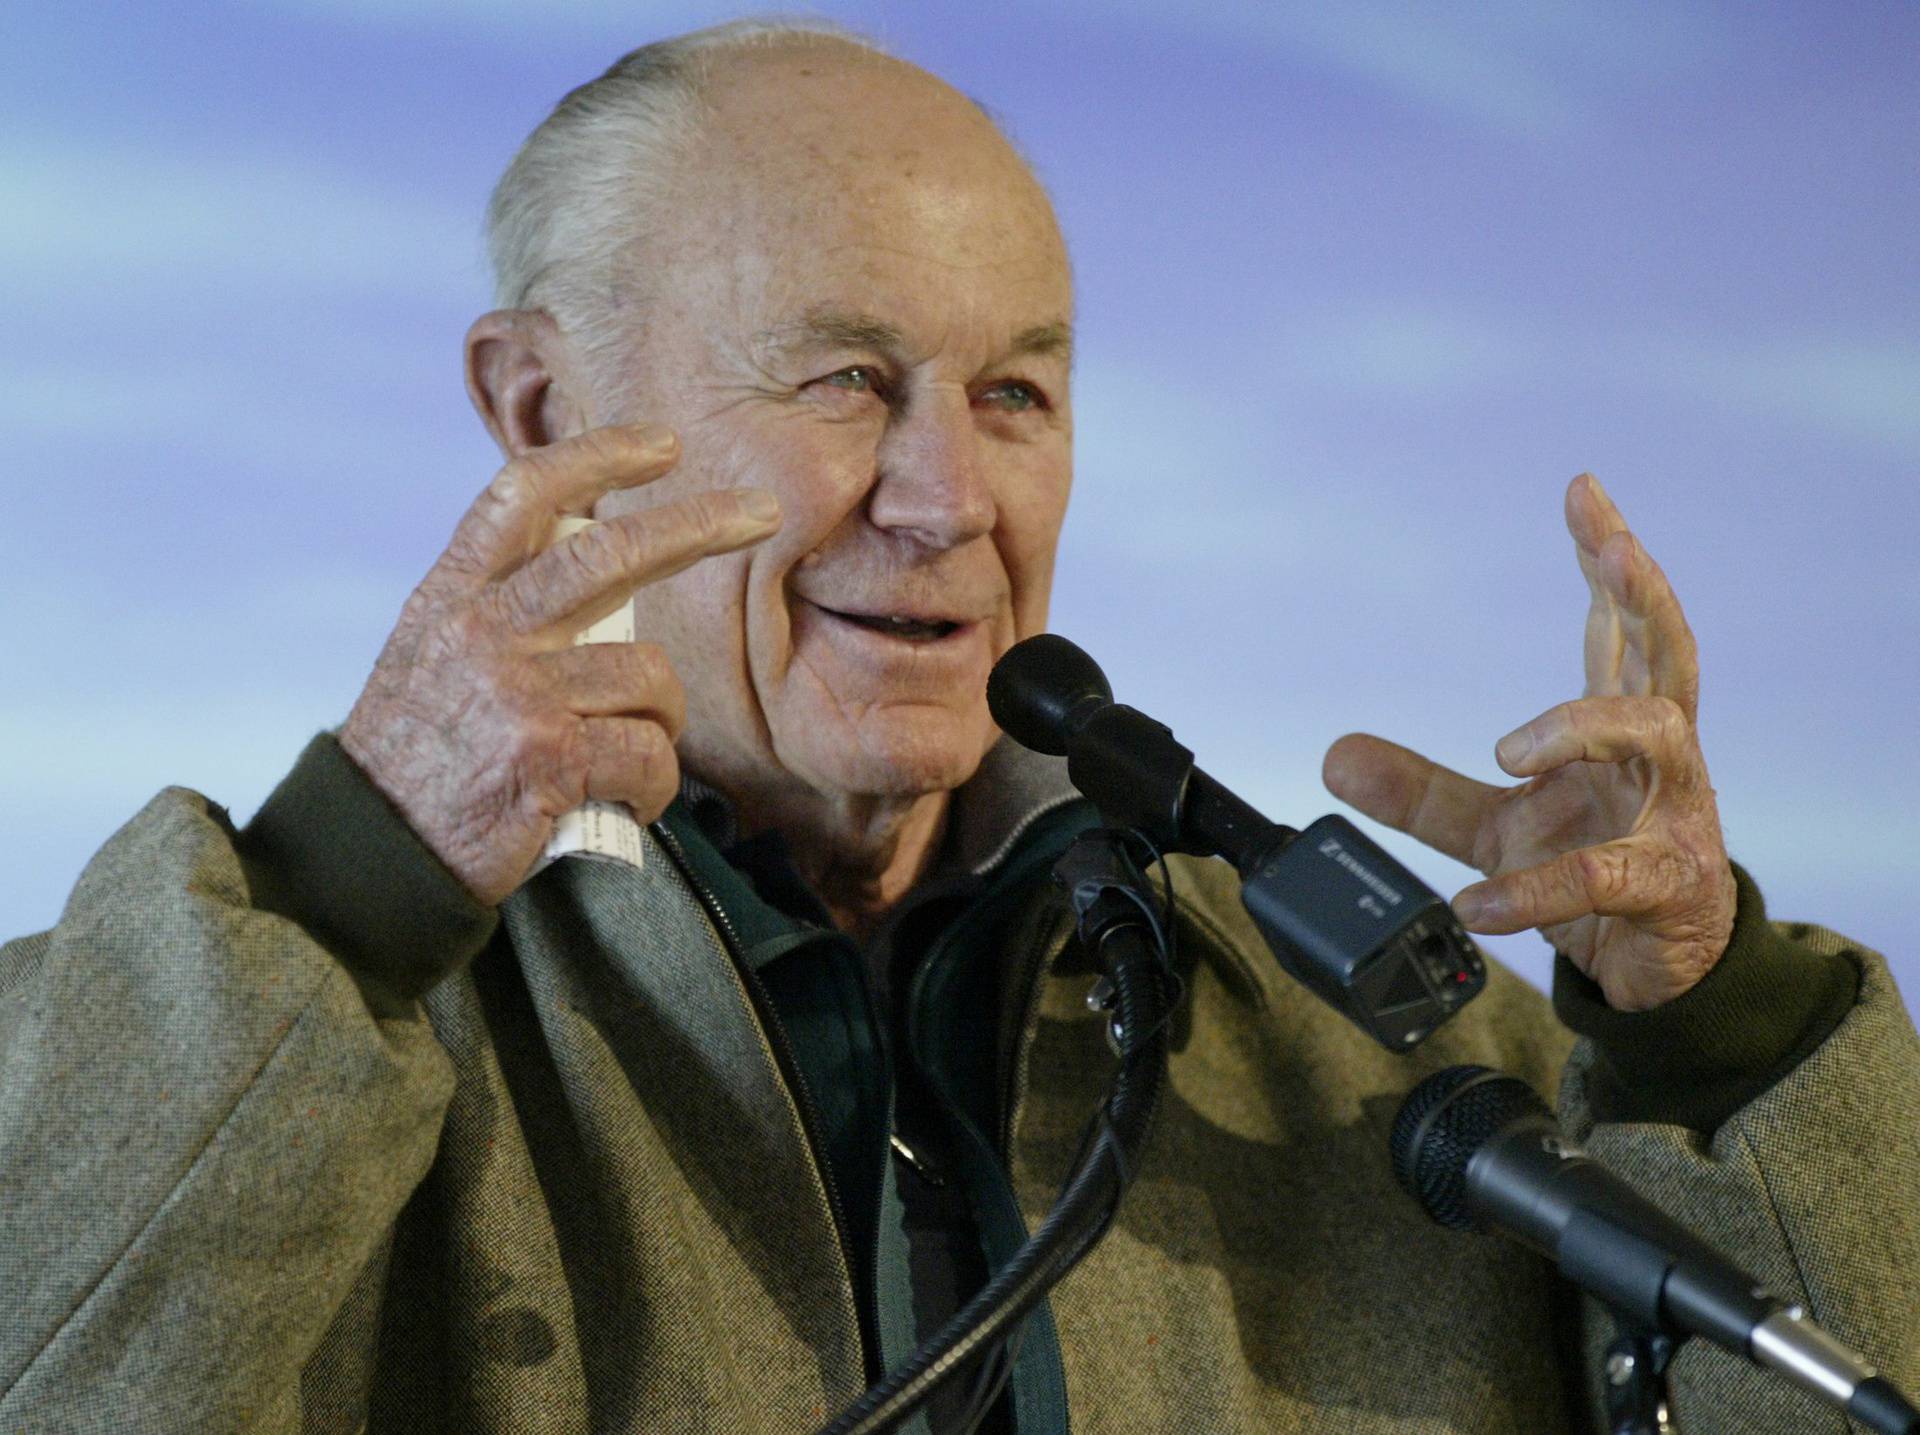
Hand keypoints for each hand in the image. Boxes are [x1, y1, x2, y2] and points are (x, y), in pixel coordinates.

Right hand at [339, 424, 781, 906]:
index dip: (596, 456)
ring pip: (649, 679)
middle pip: (610, 553)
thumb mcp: (431, 658)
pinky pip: (649, 755)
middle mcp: (484, 631)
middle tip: (763, 513)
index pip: (522, 495)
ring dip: (662, 723)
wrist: (369, 854)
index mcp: (453, 598)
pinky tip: (628, 801)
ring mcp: (517, 693)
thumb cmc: (417, 762)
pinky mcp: (548, 758)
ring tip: (629, 756)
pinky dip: (655, 785)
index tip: (660, 444)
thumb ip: (497, 612)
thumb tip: (586, 570)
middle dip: (699, 524)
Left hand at [1323, 473, 1736, 1010]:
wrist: (1657, 970)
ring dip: (1582, 725)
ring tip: (1508, 750)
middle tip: (1614, 547)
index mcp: (1620, 733)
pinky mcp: (1670, 887)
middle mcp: (1659, 760)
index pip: (1617, 630)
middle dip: (1644, 592)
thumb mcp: (1494, 827)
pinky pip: (1602, 876)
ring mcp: (1675, 817)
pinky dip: (1533, 889)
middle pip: (1667, 653)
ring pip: (1657, 735)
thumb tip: (1334, 756)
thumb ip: (1421, 790)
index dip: (1602, 559)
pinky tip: (1478, 903)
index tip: (1581, 491)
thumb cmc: (1595, 875)